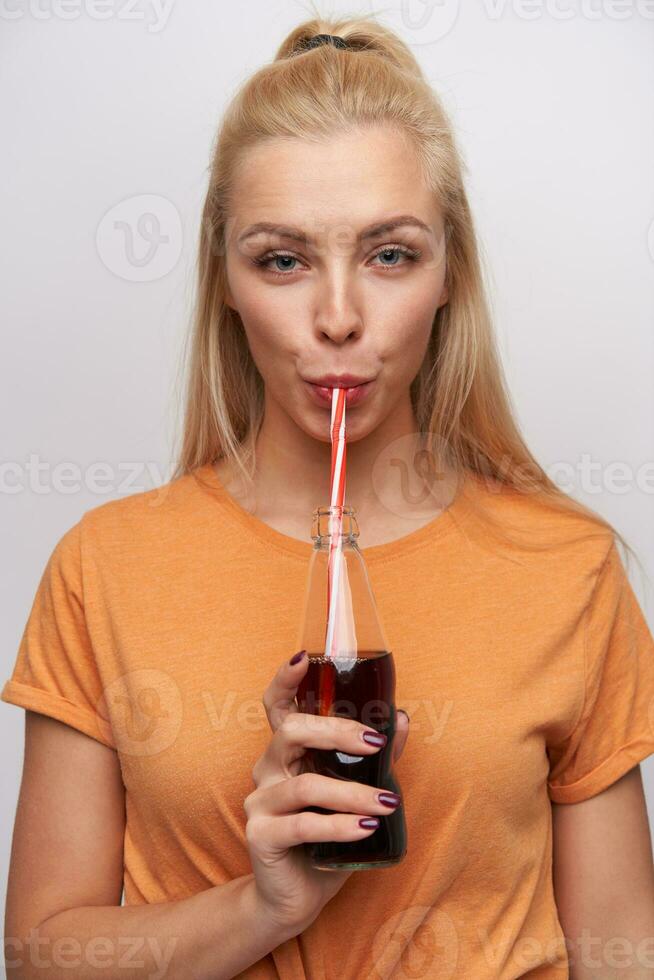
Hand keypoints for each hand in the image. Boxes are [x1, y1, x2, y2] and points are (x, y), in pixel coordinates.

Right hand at [244, 651, 409, 936]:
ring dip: (352, 793)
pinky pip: (303, 825)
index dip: (285, 679)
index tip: (304, 657)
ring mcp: (260, 802)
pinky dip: (340, 825)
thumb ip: (376, 757)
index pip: (278, 705)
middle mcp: (267, 769)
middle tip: (375, 743)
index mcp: (287, 751)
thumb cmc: (327, 836)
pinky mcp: (260, 835)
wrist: (297, 896)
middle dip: (337, 731)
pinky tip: (365, 828)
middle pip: (292, 731)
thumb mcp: (356, 791)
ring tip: (387, 804)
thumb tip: (401, 718)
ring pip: (305, 784)